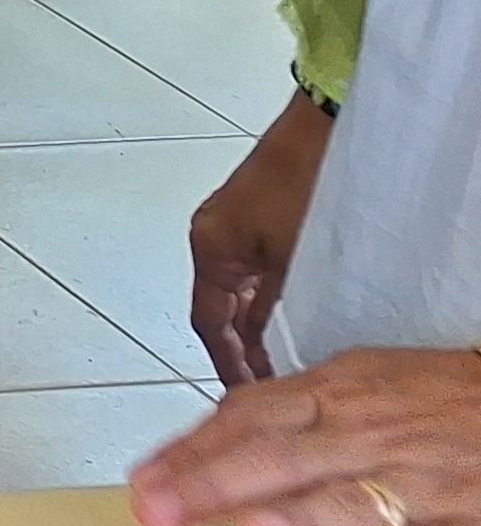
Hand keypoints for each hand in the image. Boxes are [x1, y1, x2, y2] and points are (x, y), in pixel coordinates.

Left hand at [130, 347, 480, 525]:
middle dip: (215, 484)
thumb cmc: (431, 396)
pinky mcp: (478, 518)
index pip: (246, 418)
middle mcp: (367, 434)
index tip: (142, 483)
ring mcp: (421, 477)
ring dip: (308, 518)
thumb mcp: (352, 387)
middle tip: (160, 512)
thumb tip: (202, 451)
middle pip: (280, 457)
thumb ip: (283, 420)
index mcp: (333, 395)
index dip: (190, 450)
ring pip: (358, 498)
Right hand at [191, 92, 334, 385]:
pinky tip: (286, 320)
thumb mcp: (292, 263)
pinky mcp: (250, 218)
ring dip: (253, 326)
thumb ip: (273, 308)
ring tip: (280, 362)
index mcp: (209, 249)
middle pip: (218, 309)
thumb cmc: (301, 186)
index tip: (243, 394)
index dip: (226, 363)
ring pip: (236, 293)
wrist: (317, 132)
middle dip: (240, 350)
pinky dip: (263, 302)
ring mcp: (229, 227)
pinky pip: (249, 273)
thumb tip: (267, 347)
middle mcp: (210, 237)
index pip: (209, 324)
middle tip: (265, 387)